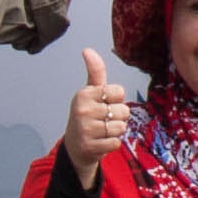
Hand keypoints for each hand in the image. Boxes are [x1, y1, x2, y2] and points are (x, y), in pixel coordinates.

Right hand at [61, 48, 129, 174]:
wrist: (74, 147)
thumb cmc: (87, 115)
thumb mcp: (90, 92)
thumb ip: (95, 72)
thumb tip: (87, 50)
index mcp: (84, 94)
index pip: (120, 92)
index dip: (116, 100)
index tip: (104, 104)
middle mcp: (82, 110)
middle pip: (123, 111)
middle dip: (118, 117)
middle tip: (103, 121)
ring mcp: (85, 129)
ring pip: (121, 127)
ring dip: (115, 132)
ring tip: (101, 132)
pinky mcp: (89, 146)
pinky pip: (116, 143)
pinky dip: (111, 144)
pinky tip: (100, 143)